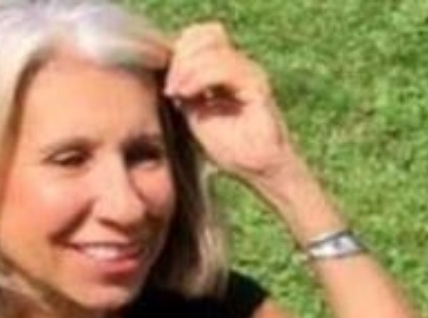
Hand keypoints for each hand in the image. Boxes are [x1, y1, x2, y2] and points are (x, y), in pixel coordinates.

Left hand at [163, 23, 298, 185]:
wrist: (260, 170)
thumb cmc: (233, 149)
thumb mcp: (197, 115)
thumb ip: (186, 89)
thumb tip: (170, 69)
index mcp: (228, 70)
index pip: (201, 38)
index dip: (180, 52)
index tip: (168, 84)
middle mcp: (241, 67)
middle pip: (204, 37)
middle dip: (180, 59)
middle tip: (171, 86)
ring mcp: (250, 73)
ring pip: (210, 50)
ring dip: (187, 69)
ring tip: (177, 91)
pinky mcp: (256, 85)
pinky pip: (222, 69)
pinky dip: (199, 78)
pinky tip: (188, 93)